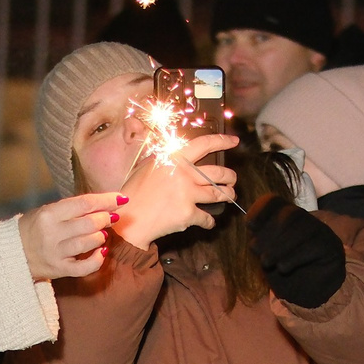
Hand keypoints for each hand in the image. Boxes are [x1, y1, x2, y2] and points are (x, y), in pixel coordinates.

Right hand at [17, 193, 121, 281]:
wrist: (12, 253)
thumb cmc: (33, 229)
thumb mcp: (47, 212)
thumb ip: (72, 209)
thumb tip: (104, 206)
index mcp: (49, 214)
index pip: (84, 203)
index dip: (106, 200)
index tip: (121, 199)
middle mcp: (52, 233)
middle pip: (89, 223)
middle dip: (105, 218)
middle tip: (110, 217)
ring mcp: (55, 253)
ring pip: (89, 243)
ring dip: (101, 236)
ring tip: (101, 233)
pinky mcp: (59, 270)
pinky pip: (85, 267)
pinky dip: (97, 260)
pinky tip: (101, 252)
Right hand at [115, 131, 238, 249]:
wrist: (129, 218)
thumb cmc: (135, 192)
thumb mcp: (147, 166)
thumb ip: (166, 159)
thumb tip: (180, 153)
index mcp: (174, 158)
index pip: (204, 144)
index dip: (222, 141)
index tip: (234, 141)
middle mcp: (184, 173)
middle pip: (218, 172)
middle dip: (231, 176)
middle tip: (232, 179)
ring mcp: (188, 194)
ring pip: (219, 194)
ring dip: (228, 195)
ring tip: (230, 196)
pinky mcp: (189, 214)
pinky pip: (207, 218)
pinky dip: (209, 221)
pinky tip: (208, 222)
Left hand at [248, 203, 347, 308]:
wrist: (309, 297)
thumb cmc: (286, 275)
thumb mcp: (267, 256)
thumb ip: (261, 240)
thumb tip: (251, 223)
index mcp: (289, 219)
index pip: (276, 202)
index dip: (262, 209)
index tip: (250, 225)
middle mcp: (308, 221)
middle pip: (290, 213)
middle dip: (269, 231)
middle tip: (255, 250)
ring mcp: (323, 233)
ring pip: (303, 229)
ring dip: (279, 246)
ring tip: (266, 262)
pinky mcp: (333, 249)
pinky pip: (314, 246)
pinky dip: (294, 257)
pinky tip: (283, 268)